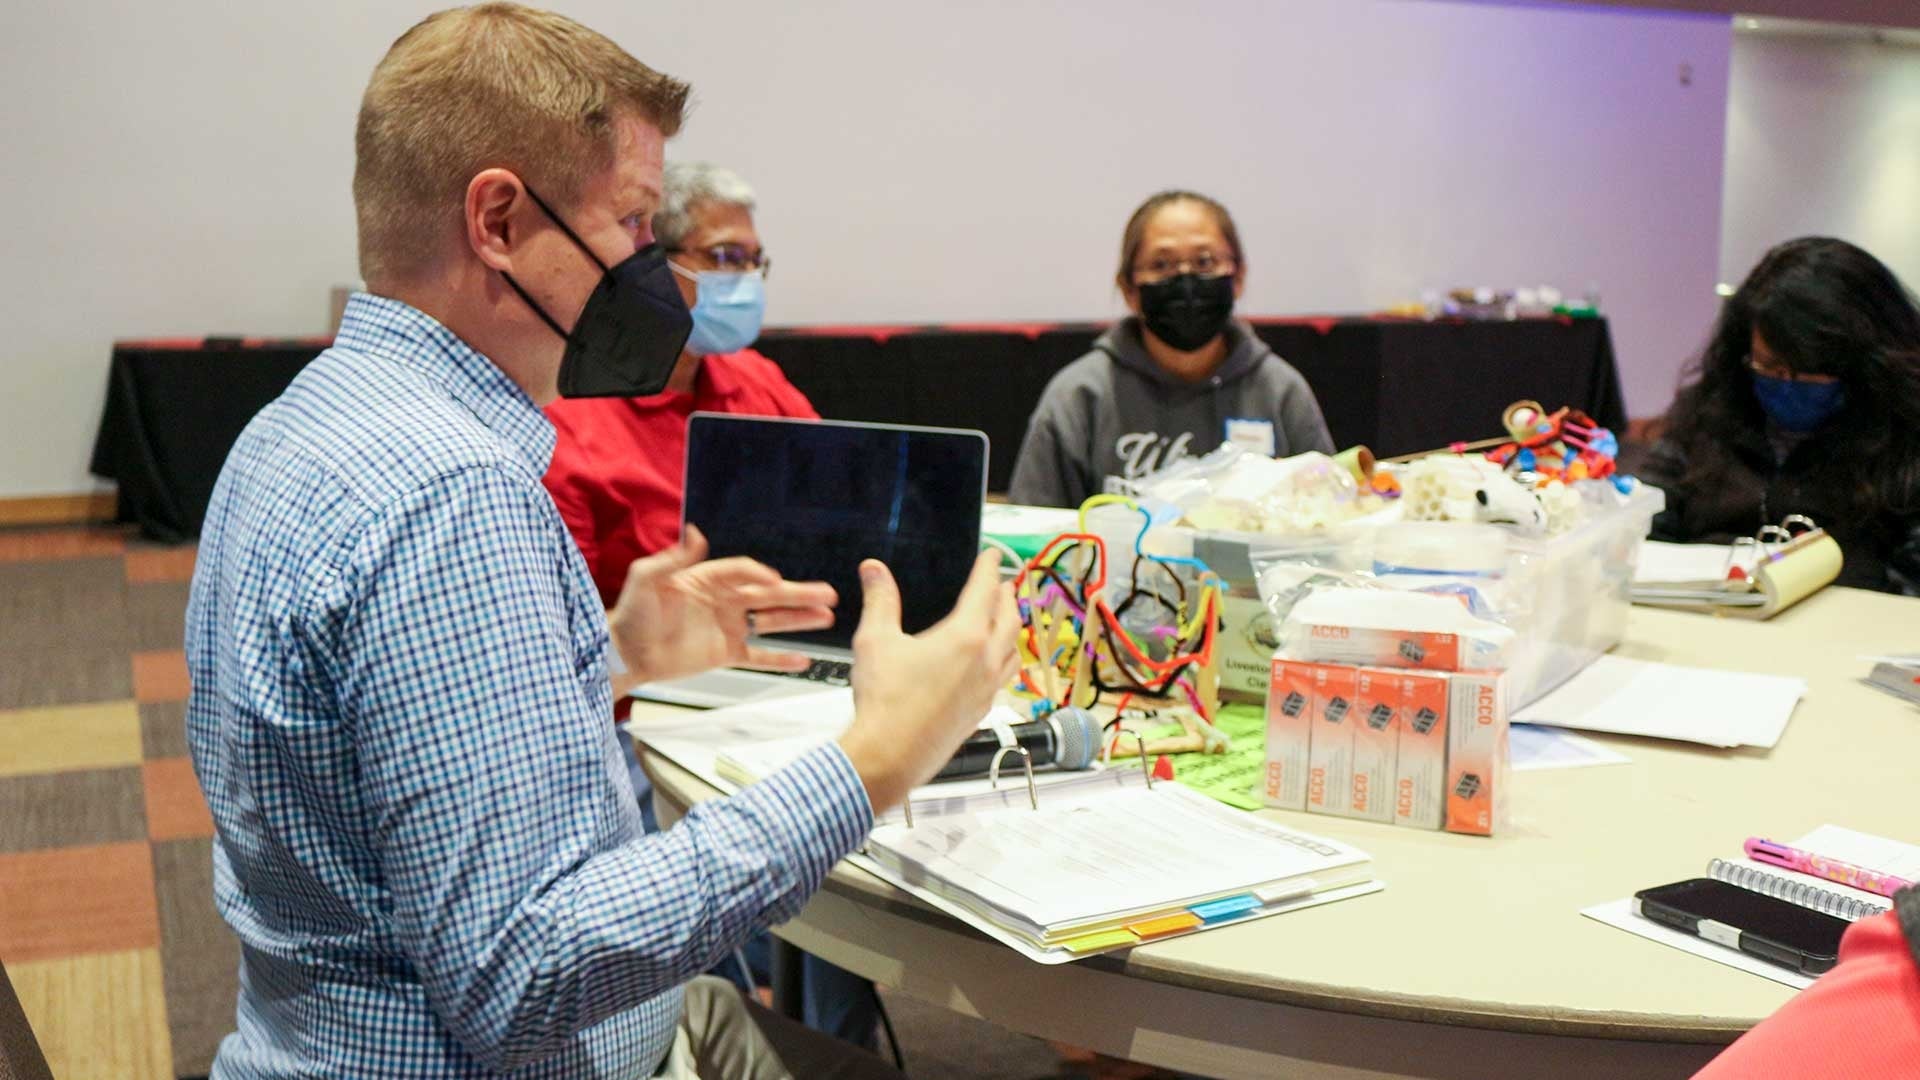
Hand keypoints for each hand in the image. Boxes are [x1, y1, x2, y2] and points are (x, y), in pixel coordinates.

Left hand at [607, 526, 836, 686]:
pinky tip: (804, 660)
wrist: (625, 653)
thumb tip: (695, 533)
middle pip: (768, 595)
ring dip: (799, 619)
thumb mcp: (646, 580)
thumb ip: (671, 559)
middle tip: (829, 593)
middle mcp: (724, 601)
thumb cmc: (633, 614)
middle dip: (799, 594)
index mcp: (708, 579)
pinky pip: (758, 655)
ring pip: (771, 622)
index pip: (744, 572)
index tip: (777, 582)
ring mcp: (728, 627)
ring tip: (828, 617)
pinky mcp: (725, 653)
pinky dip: (779, 658)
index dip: (762, 576)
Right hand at [836, 550, 1020, 812]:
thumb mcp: (876, 641)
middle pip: (1008, 620)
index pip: (984, 592)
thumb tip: (874, 570)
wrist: (889, 755)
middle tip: (1004, 584)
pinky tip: (992, 668)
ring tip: (1007, 622)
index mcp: (965, 638)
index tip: (992, 557)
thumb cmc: (884, 702)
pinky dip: (1004, 663)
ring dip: (1012, 631)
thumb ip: (880, 600)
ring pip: (1013, 653)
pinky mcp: (980, 713)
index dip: (988, 569)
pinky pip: (1003, 680)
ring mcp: (986, 690)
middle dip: (1007, 598)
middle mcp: (985, 662)